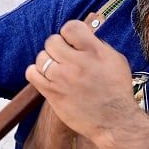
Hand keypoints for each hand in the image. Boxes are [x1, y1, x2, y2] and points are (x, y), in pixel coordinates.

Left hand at [25, 20, 138, 143]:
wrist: (114, 121)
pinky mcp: (52, 93)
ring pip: (41, 57)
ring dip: (47, 61)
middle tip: (65, 57)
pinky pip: (32, 74)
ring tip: (57, 69)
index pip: (70, 27)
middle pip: (52, 41)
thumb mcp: (116, 60)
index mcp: (94, 51)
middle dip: (58, 47)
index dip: (70, 33)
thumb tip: (81, 36)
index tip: (73, 42)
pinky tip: (46, 76)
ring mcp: (62, 79)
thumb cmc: (117, 91)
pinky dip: (36, 72)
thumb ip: (97, 45)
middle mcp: (76, 63)